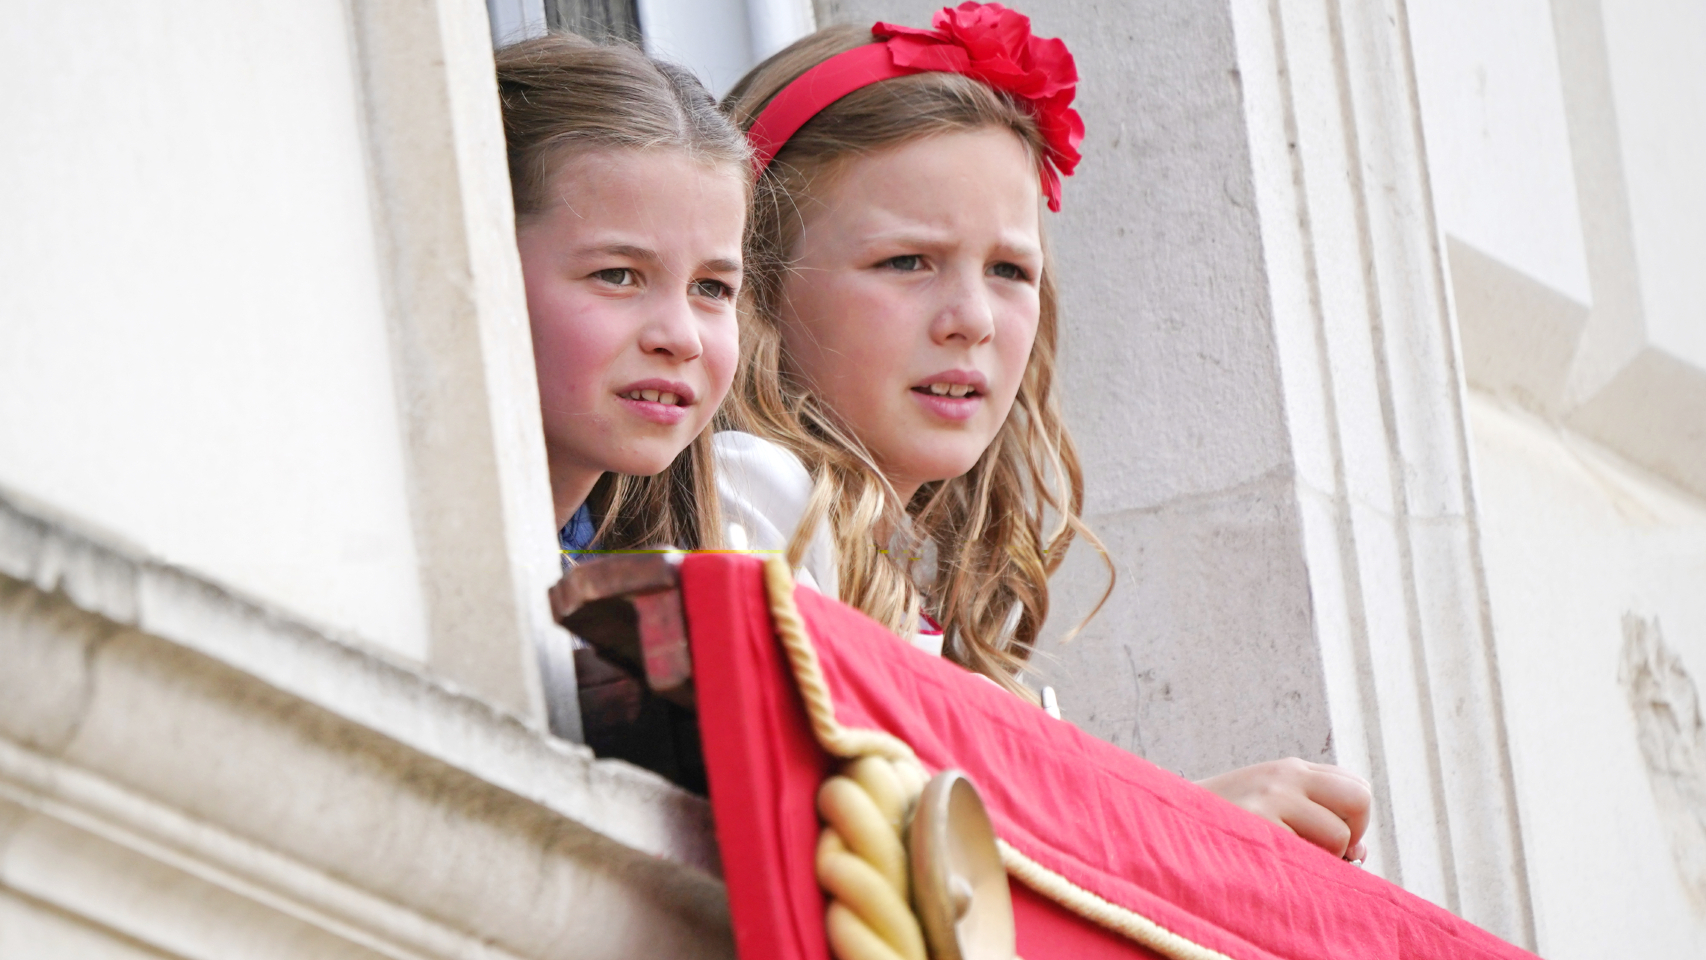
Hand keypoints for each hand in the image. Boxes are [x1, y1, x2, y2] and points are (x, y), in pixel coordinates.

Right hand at [1196, 758, 1371, 860]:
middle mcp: (1284, 777)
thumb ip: (1315, 818)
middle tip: (1322, 852)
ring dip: (1322, 859)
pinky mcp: (1259, 826)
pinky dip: (1299, 870)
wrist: (1165, 827)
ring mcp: (1271, 799)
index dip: (1353, 820)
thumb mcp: (1268, 806)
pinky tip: (1271, 866)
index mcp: (1289, 769)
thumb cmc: (1222, 826)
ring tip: (1284, 859)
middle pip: (1360, 800)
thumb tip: (1361, 852)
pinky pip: (1310, 857)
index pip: (1357, 787)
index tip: (1328, 839)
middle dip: (1352, 834)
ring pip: (1339, 836)